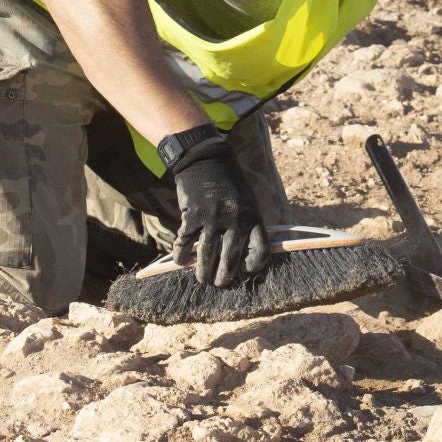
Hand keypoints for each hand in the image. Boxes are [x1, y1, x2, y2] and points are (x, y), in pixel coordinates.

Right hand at [172, 148, 270, 286]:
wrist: (206, 159)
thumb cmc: (230, 183)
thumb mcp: (248, 200)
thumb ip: (248, 225)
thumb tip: (244, 255)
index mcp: (253, 217)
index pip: (260, 250)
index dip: (254, 265)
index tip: (245, 270)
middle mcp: (235, 220)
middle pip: (230, 260)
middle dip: (224, 277)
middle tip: (218, 283)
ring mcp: (212, 219)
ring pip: (207, 256)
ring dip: (203, 272)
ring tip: (202, 278)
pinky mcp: (192, 216)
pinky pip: (185, 243)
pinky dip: (181, 255)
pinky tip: (181, 260)